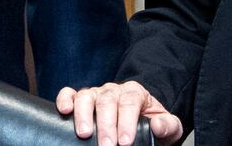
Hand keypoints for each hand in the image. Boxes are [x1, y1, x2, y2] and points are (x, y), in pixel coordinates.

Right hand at [56, 81, 183, 145]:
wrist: (141, 116)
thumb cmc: (151, 122)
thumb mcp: (167, 125)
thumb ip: (167, 125)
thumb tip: (158, 125)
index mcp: (135, 92)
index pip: (130, 102)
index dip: (126, 122)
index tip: (126, 142)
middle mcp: (114, 90)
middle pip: (107, 101)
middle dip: (106, 125)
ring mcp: (96, 93)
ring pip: (87, 96)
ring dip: (84, 114)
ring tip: (84, 133)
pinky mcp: (82, 99)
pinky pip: (70, 93)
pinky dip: (65, 99)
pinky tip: (64, 110)